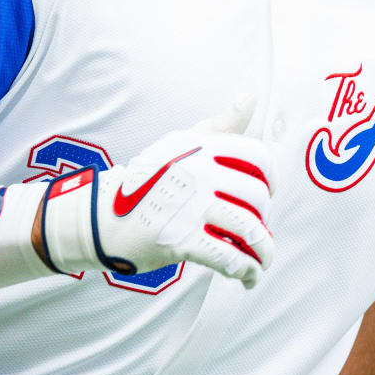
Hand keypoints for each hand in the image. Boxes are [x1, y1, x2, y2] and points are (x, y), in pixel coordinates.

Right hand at [36, 98, 274, 288]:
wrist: (102, 216)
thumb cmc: (150, 179)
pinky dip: (246, 270)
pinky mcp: (181, 240)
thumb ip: (221, 126)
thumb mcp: (183, 144)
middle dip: (265, 219)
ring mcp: (191, 206)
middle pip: (259, 197)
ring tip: (262, 261)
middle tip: (256, 231)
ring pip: (249, 229)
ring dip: (264, 251)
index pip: (260, 157)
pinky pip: (228, 256)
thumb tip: (251, 97)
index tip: (267, 195)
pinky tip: (248, 277)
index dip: (272, 179)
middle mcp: (200, 173)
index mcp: (204, 147)